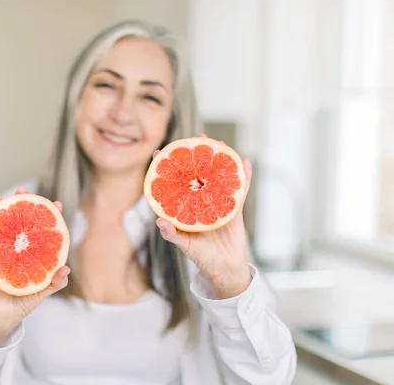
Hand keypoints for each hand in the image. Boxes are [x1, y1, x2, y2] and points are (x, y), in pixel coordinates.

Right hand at [0, 186, 70, 348]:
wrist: (3, 317)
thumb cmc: (24, 300)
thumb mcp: (43, 291)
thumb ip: (55, 282)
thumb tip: (66, 269)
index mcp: (31, 251)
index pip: (40, 229)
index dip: (48, 215)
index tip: (56, 203)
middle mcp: (16, 246)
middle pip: (18, 220)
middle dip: (19, 203)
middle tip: (22, 190)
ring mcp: (0, 251)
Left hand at [154, 135, 252, 298]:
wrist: (225, 267)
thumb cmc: (201, 257)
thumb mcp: (184, 245)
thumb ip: (172, 234)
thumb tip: (159, 221)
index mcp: (184, 207)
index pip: (172, 183)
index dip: (166, 167)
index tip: (160, 151)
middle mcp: (199, 200)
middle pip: (196, 172)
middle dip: (196, 154)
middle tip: (196, 137)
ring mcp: (217, 201)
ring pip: (217, 175)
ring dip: (219, 158)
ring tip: (218, 142)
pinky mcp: (234, 207)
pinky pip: (239, 189)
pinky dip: (243, 175)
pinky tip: (244, 161)